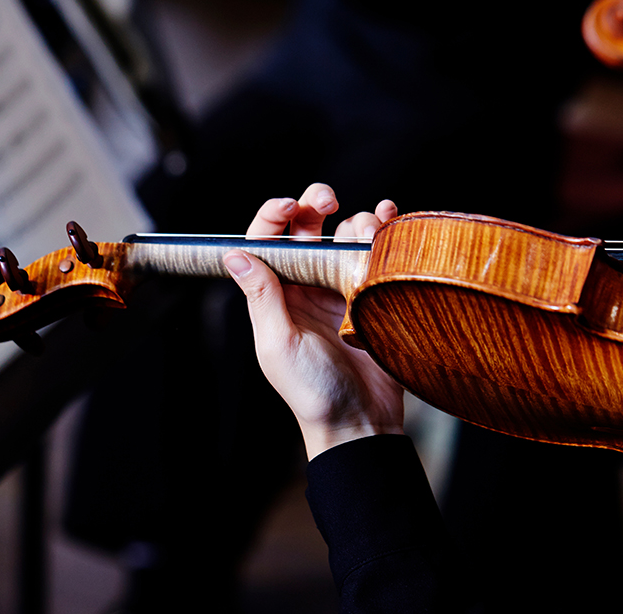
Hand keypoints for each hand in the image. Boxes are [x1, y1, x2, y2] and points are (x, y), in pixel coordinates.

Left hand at [222, 184, 403, 458]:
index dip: (275, 216)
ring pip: (344, 235)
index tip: (291, 206)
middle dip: (316, 203)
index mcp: (276, 295)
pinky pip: (375, 254)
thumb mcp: (279, 344)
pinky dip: (383, 231)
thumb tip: (234, 254)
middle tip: (329, 200)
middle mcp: (306, 286)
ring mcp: (340, 289)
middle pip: (307, 228)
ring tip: (368, 233)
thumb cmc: (314, 393)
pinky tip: (388, 220)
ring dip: (355, 222)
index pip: (266, 241)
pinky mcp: (372, 296)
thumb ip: (262, 297)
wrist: (362, 421)